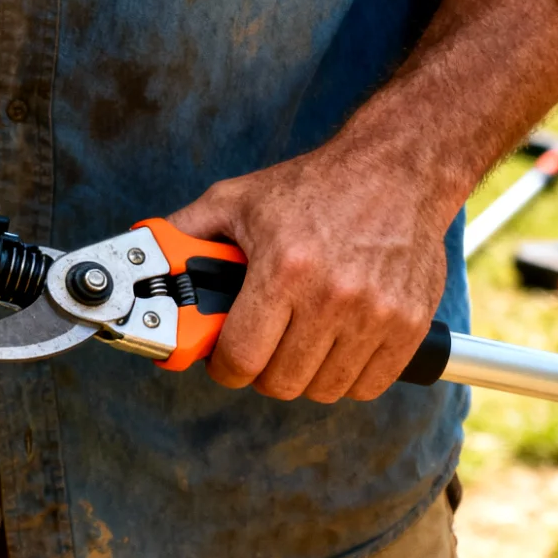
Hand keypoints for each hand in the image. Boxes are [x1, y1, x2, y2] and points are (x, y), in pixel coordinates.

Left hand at [165, 143, 454, 402]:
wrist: (399, 168)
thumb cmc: (314, 186)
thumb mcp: (238, 199)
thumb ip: (186, 234)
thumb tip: (147, 257)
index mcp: (284, 267)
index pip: (241, 358)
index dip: (224, 367)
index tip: (225, 359)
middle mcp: (333, 295)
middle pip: (281, 382)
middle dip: (262, 370)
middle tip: (263, 346)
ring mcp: (376, 313)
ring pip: (324, 389)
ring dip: (305, 374)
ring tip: (300, 340)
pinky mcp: (410, 324)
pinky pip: (368, 386)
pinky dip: (347, 376)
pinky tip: (337, 345)